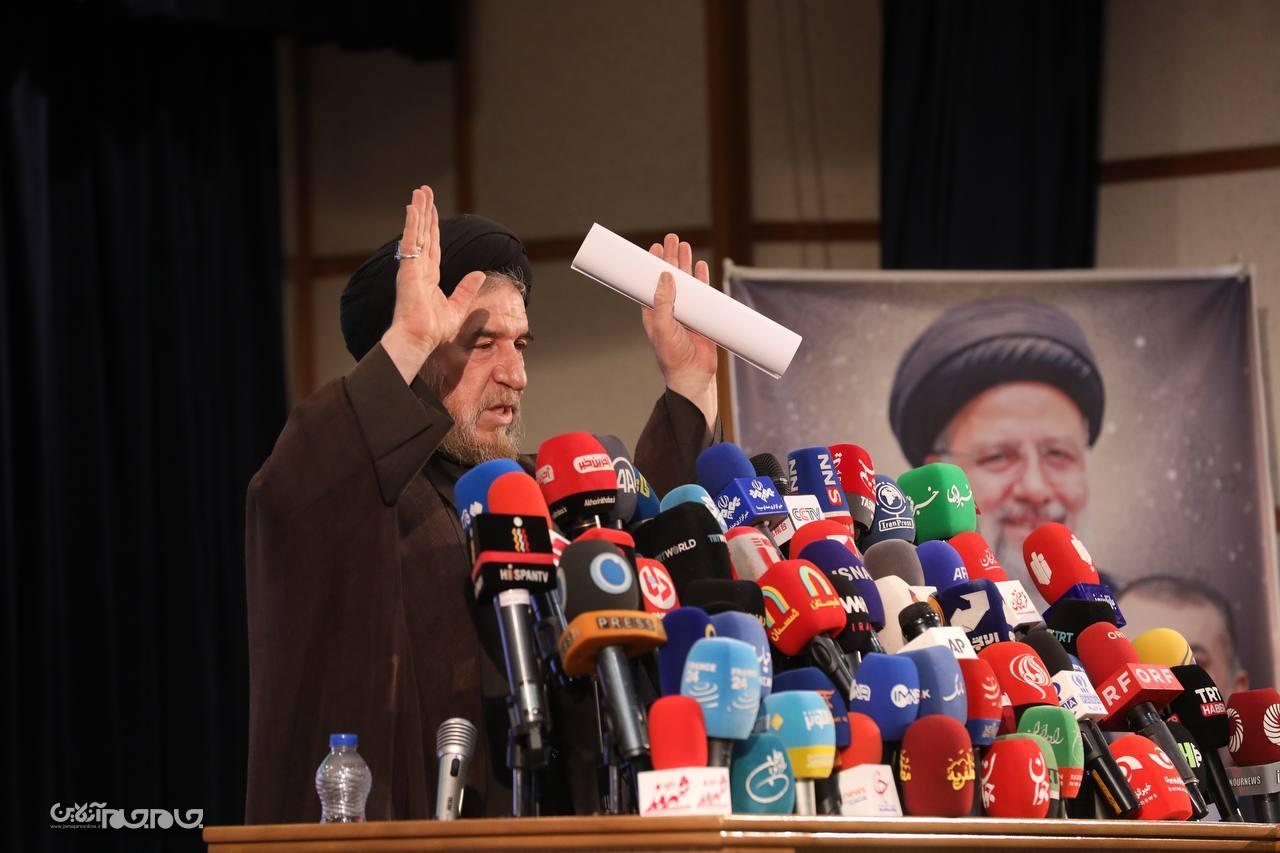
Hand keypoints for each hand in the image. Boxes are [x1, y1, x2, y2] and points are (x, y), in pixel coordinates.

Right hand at [380, 185, 486, 383]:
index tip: (432, 210)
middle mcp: (419, 269)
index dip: (432, 227)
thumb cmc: (433, 330)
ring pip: (416, 233)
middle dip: (424, 212)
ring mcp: (412, 267)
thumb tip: (479, 273)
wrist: (420, 339)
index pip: (431, 245)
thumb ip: (466, 289)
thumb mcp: (457, 307)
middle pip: (423, 234)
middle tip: (423, 191)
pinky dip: (411, 224)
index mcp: (429, 277)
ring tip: (420, 191)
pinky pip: (411, 242)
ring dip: (418, 211)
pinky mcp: (408, 269)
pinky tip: (413, 207)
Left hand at [641, 233, 718, 426]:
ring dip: (686, 264)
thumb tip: (666, 275)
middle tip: (672, 238)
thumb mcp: (662, 327)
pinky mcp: (702, 317)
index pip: (652, 282)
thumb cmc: (672, 356)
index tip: (654, 247)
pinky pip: (703, 294)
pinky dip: (702, 279)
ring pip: (686, 282)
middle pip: (670, 277)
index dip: (653, 264)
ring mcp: (687, 312)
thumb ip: (663, 302)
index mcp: (654, 311)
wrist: (693, 376)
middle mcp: (669, 309)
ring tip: (685, 245)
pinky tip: (700, 266)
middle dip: (670, 257)